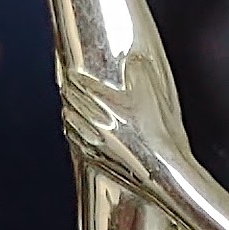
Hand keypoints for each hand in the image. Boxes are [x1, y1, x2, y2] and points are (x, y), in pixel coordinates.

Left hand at [61, 73, 165, 192]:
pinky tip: (72, 127)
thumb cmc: (159, 132)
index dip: (76, 78)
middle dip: (69, 92)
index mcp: (108, 103)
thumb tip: (135, 60)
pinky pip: (75, 139)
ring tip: (68, 104)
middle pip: (74, 101)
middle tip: (67, 85)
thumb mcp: (154, 96)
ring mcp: (94, 140)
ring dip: (68, 109)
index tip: (72, 73)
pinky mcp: (95, 156)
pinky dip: (72, 129)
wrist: (161, 168)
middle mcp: (96, 121)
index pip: (82, 85)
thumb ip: (140, 73)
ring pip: (71, 120)